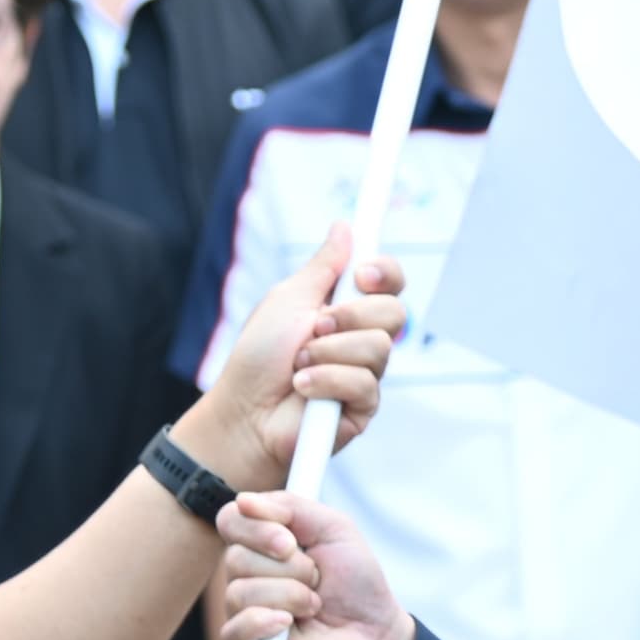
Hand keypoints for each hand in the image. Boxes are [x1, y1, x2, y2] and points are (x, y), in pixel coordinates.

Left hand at [181, 232, 406, 492]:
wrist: (244, 412)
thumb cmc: (258, 357)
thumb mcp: (288, 300)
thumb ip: (322, 267)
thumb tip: (344, 227)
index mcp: (346, 308)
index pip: (389, 283)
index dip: (385, 273)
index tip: (361, 274)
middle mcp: (361, 338)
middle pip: (395, 312)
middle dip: (350, 316)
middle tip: (314, 328)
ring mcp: (366, 373)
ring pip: (379, 347)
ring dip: (329, 352)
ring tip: (298, 364)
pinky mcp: (363, 407)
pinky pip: (364, 383)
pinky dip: (326, 380)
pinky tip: (303, 388)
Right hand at [216, 493, 417, 639]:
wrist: (376, 633)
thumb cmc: (356, 583)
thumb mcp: (334, 528)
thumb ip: (291, 506)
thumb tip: (243, 501)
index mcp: (261, 544)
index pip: (230, 521)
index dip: (257, 528)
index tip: (292, 542)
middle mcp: (245, 576)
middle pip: (236, 558)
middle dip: (290, 568)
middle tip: (317, 581)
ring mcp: (243, 613)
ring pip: (241, 592)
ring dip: (290, 596)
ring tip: (314, 606)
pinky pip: (235, 630)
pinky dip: (266, 624)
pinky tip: (290, 627)